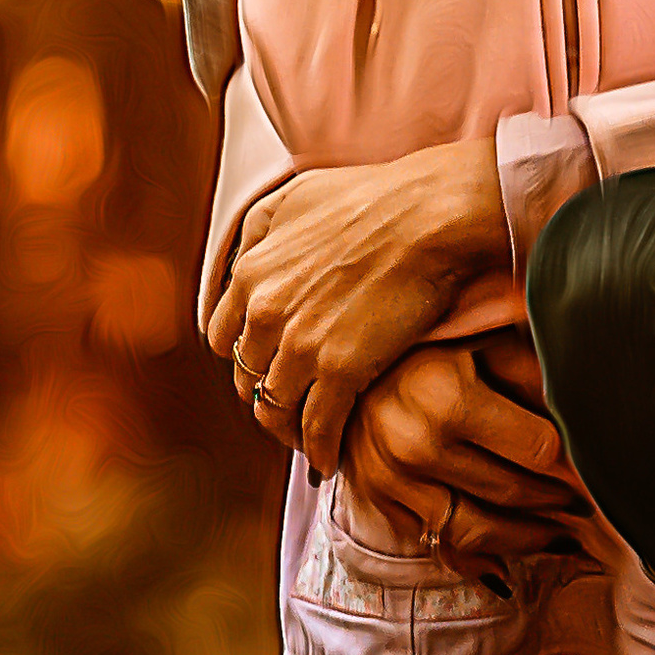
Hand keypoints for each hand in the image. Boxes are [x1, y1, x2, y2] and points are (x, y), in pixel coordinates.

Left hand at [210, 138, 512, 474]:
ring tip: (307, 438)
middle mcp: (265, 313)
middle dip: (266, 393)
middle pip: (247, 378)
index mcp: (251, 273)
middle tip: (290, 404)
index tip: (267, 363)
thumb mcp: (295, 195)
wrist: (431, 215)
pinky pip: (318, 427)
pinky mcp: (341, 371)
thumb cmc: (376, 199)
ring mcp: (301, 345)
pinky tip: (330, 459)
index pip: (224, 338)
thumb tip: (244, 257)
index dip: (246, 355)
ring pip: (275, 409)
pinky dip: (320, 449)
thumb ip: (259, 229)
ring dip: (288, 428)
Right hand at [339, 337, 584, 565]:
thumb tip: (587, 417)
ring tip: (561, 536)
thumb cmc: (431, 347)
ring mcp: (391, 479)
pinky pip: (440, 546)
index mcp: (447, 397)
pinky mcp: (379, 501)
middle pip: (511, 492)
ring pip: (478, 531)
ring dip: (528, 539)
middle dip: (558, 502)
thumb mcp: (485, 342)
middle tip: (588, 505)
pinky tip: (511, 558)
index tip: (598, 468)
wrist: (351, 364)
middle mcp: (415, 445)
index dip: (574, 461)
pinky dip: (482, 557)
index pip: (537, 448)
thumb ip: (535, 376)